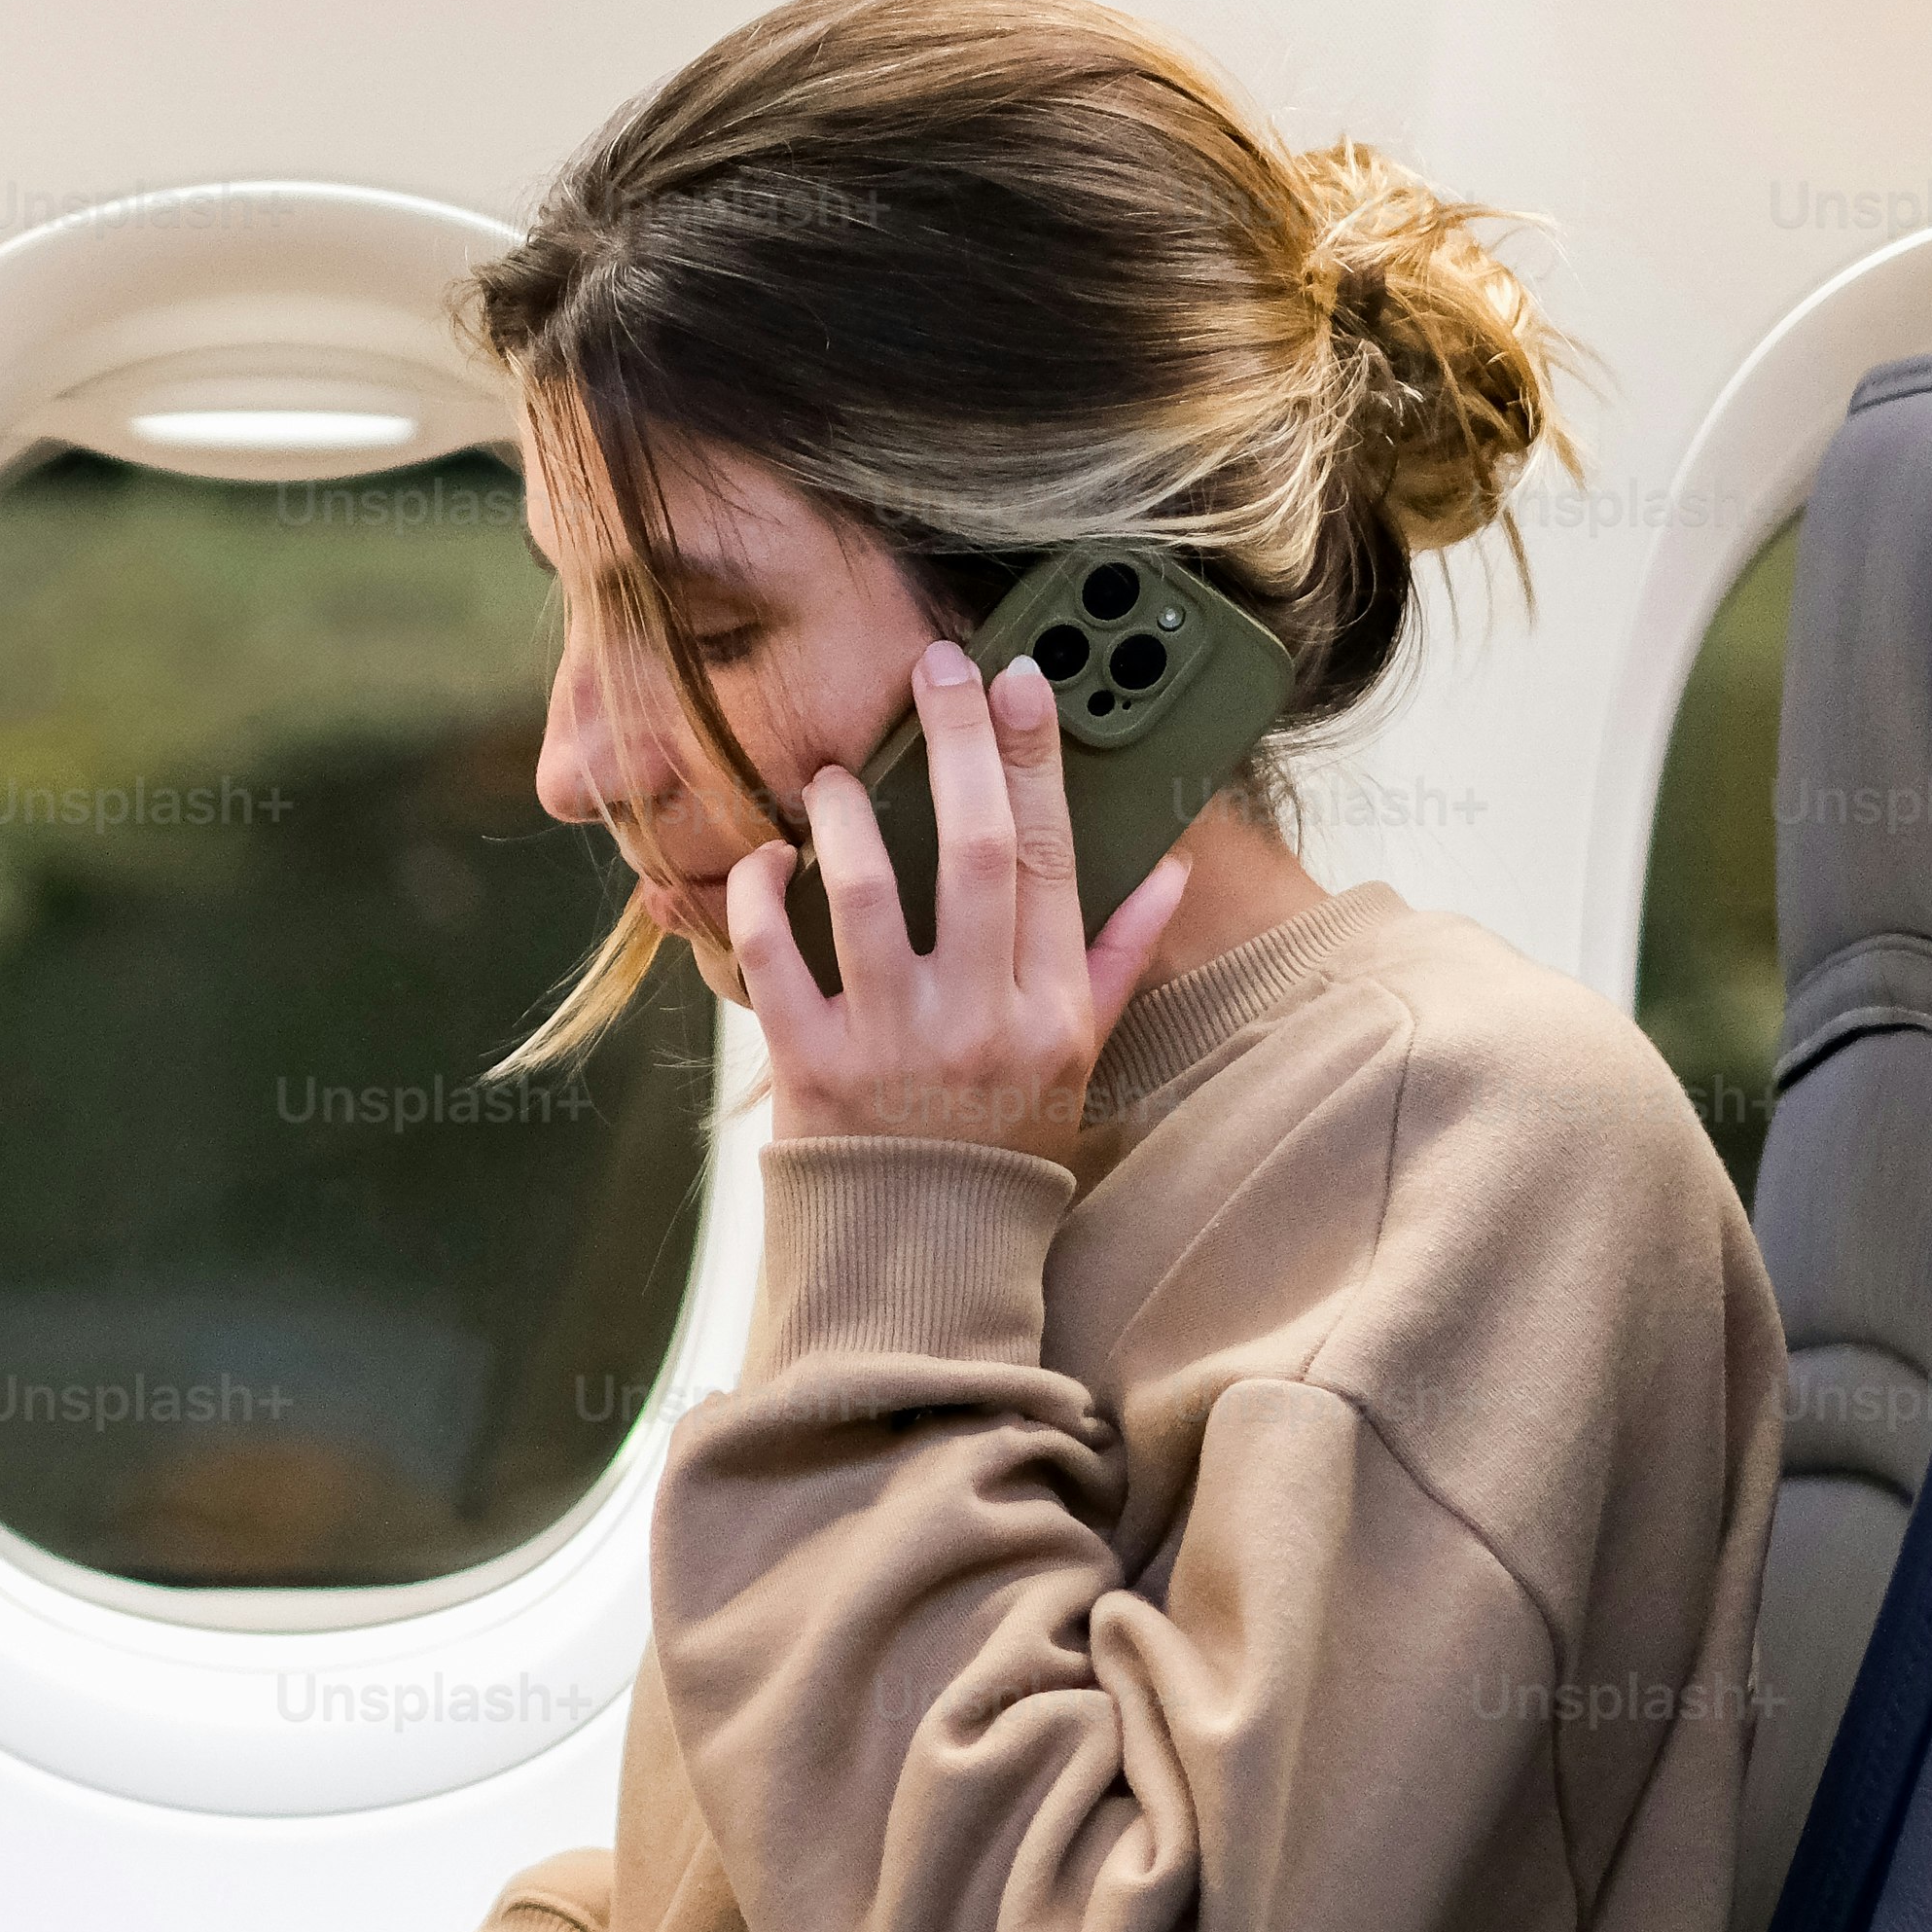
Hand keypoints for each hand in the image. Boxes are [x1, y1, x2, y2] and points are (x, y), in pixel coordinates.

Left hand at [730, 637, 1193, 1161]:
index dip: (1036, 762)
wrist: (918, 1263)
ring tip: (833, 775)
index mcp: (1049, 1009)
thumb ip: (1116, 958)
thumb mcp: (1079, 1059)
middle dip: (958, 744)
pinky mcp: (808, 1069)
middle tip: (936, 668)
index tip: (1020, 683)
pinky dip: (761, 895)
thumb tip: (1170, 867)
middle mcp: (978, 1019)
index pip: (1053, 857)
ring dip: (846, 813)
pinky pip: (772, 958)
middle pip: (977, 849)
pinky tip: (767, 859)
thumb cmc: (1001, 1146)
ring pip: (867, 889)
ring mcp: (891, 1043)